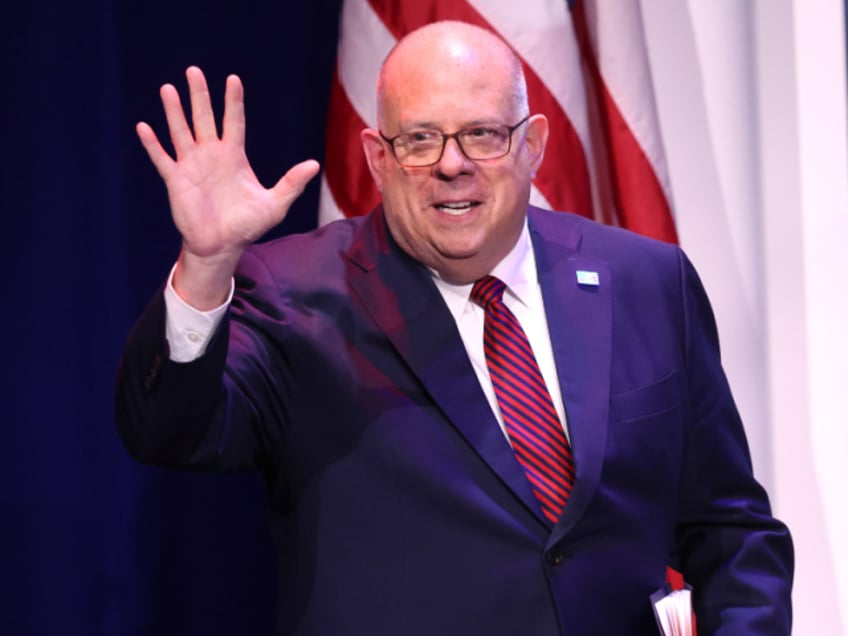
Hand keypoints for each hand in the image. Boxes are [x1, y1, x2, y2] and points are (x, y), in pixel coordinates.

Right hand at [137, 66, 319, 307]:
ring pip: (181, 131)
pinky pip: (162, 158)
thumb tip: (314, 164)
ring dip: (174, 111)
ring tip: (169, 89)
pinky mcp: (176, 181)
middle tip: (194, 71)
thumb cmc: (248, 226)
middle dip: (199, 95)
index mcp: (234, 156)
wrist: (223, 246)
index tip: (233, 78)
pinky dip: (153, 144)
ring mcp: (192, 166)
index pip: (234, 121)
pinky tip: (144, 126)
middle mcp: (211, 155)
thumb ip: (291, 183)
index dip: (233, 101)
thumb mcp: (274, 204)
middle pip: (204, 118)